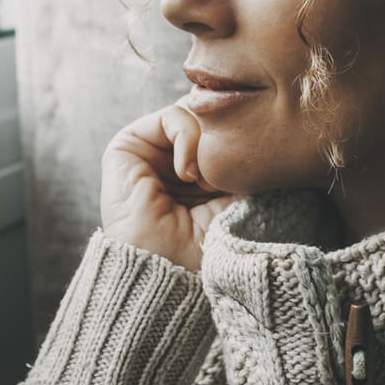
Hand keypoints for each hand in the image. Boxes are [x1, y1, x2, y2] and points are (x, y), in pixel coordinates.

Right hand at [101, 102, 234, 270]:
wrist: (173, 270)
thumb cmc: (210, 244)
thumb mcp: (238, 194)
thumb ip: (242, 157)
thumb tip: (257, 120)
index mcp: (195, 173)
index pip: (222, 130)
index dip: (241, 139)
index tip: (248, 176)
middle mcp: (170, 159)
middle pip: (209, 118)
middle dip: (225, 139)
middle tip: (226, 178)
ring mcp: (149, 152)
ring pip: (194, 114)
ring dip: (208, 144)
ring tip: (207, 182)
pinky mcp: (127, 146)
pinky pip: (172, 115)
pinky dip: (189, 138)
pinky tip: (189, 174)